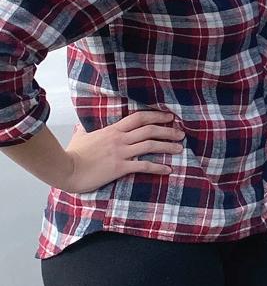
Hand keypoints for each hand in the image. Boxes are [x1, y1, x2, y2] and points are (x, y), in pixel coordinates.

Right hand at [60, 110, 182, 193]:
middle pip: (150, 130)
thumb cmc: (72, 154)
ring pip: (150, 145)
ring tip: (179, 148)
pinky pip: (144, 166)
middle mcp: (120, 139)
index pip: (139, 118)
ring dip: (167, 146)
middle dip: (168, 131)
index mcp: (113, 130)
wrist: (65, 169)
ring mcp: (121, 153)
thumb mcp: (79, 138)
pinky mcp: (120, 167)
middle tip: (181, 133)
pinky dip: (158, 167)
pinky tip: (168, 169)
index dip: (156, 116)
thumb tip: (80, 127)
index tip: (170, 117)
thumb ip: (83, 131)